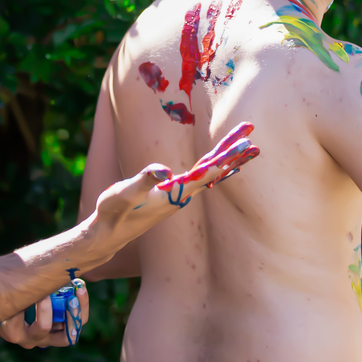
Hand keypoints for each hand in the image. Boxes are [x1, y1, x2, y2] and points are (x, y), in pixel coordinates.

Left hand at [0, 278, 88, 347]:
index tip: (81, 287)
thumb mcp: (44, 290)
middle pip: (67, 337)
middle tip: (72, 296)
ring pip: (43, 328)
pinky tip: (21, 292)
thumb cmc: (23, 292)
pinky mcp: (12, 333)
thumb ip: (59, 284)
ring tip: (43, 292)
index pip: (76, 326)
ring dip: (45, 307)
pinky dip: (23, 303)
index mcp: (56, 331)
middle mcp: (44, 339)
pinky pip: (22, 318)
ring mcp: (28, 339)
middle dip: (72, 315)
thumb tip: (75, 263)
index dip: (82, 308)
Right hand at [90, 121, 259, 251]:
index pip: (208, 172)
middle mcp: (184, 195)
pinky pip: (203, 177)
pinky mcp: (174, 194)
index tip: (245, 143)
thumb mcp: (123, 193)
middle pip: (215, 168)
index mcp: (176, 192)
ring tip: (249, 146)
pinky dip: (217, 167)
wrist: (109, 234)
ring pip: (212, 172)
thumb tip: (162, 170)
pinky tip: (226, 166)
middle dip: (233, 149)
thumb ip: (142, 180)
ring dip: (230, 157)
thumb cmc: (113, 212)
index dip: (227, 157)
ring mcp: (180, 195)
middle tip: (251, 127)